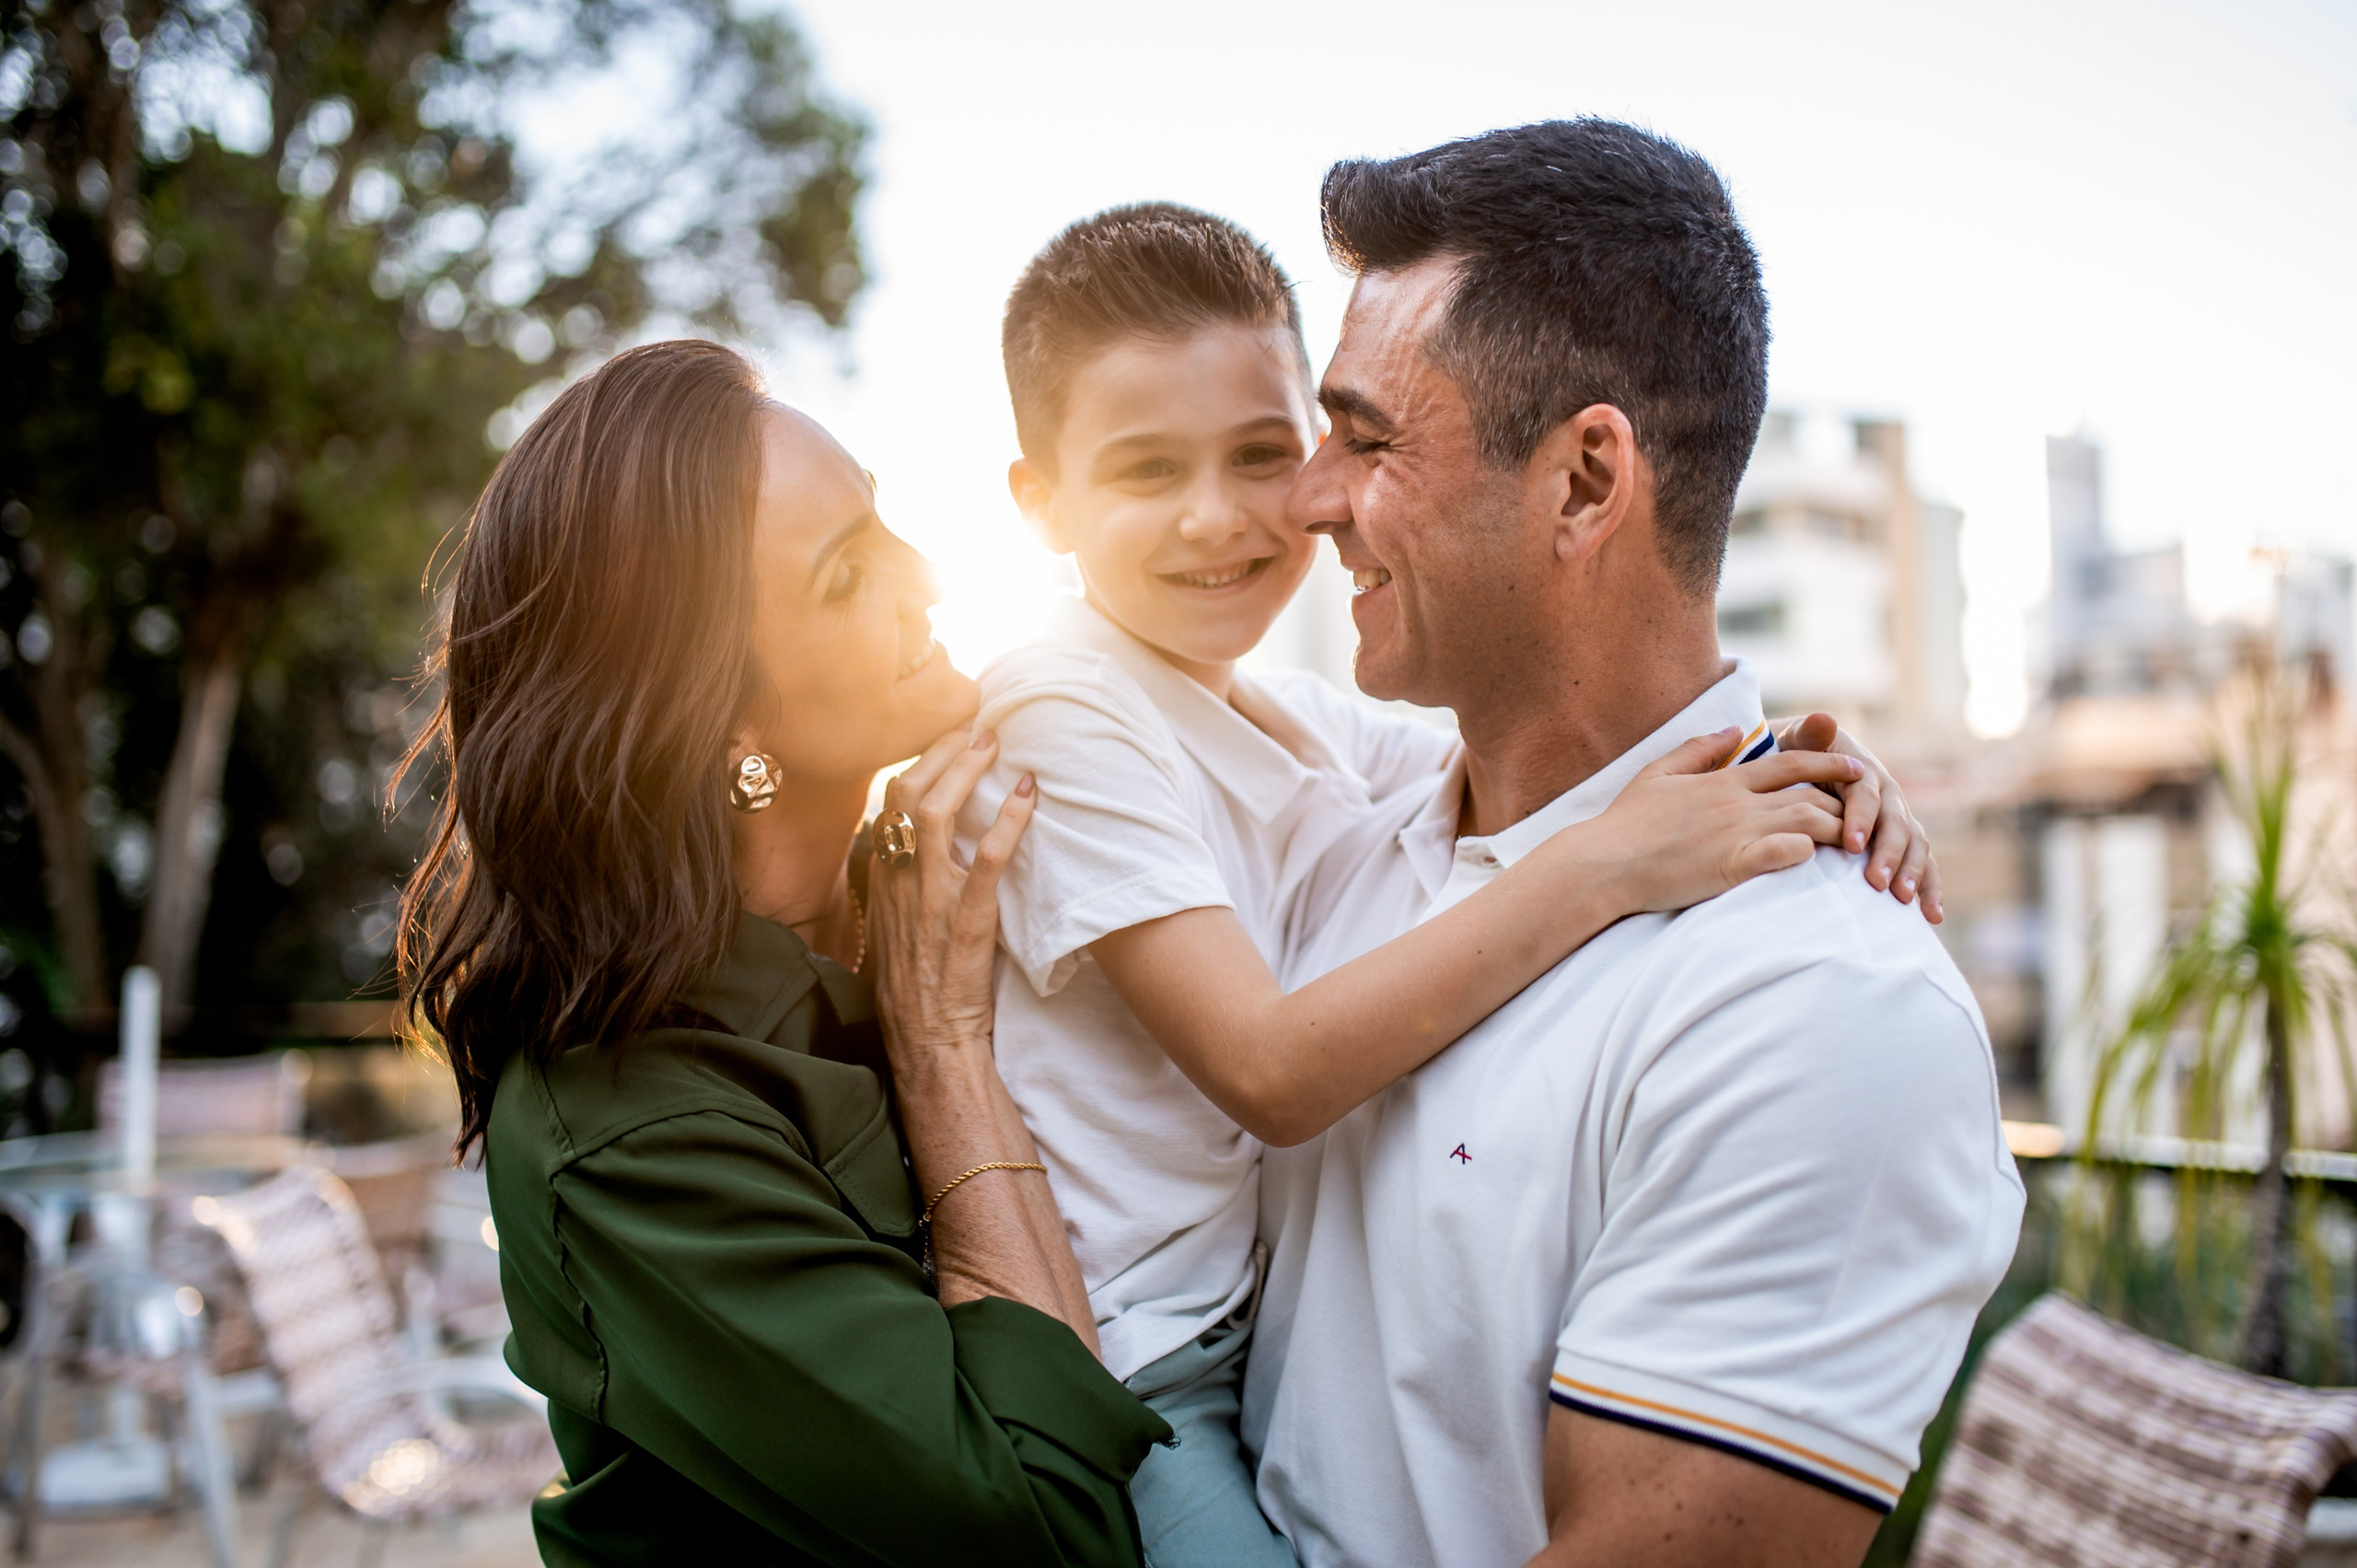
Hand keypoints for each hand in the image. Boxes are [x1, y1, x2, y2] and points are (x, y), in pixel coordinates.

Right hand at [864, 726, 1036, 1069]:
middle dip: (940, 751)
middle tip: (973, 726)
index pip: (890, 804)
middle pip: (907, 794)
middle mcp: (899, 880)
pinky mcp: (965, 920)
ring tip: (994, 745)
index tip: (944, 738)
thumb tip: (914, 848)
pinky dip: (1009, 822)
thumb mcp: (894, 927)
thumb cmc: (917, 987)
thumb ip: (900, 885)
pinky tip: (1028, 797)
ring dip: (967, 771)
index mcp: (882, 879)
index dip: (917, 763)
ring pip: (936, 814)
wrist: (927, 1040)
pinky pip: (986, 859)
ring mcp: (929, 898)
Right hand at [1583, 728, 1857, 912]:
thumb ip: (1699, 749)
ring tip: (1854, 845)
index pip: (1791, 763)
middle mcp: (1737, 803)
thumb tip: (1733, 729)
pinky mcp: (1731, 865)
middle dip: (1844, 804)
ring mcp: (1735, 833)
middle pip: (1809, 793)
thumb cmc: (1626, 823)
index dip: (1829, 762)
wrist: (1603, 862)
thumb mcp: (1657, 773)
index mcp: (1724, 781)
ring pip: (1806, 821)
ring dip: (1836, 831)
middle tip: (1867, 817)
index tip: (1857, 768)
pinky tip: (1819, 860)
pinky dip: (1808, 854)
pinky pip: (1784, 854)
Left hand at [1773, 713, 1940, 921]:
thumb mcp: (1798, 742)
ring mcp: (1897, 820)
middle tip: (1876, 883)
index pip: (1867, 796)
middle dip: (1890, 854)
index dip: (1862, 819)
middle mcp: (1887, 796)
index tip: (1851, 845)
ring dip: (1913, 874)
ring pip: (1915, 846)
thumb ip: (1811, 734)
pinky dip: (1930, 888)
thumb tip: (1823, 719)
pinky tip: (1931, 916)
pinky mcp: (1900, 843)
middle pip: (1897, 825)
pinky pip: (1921, 864)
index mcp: (1863, 772)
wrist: (1803, 768)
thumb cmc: (1795, 758)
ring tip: (1904, 902)